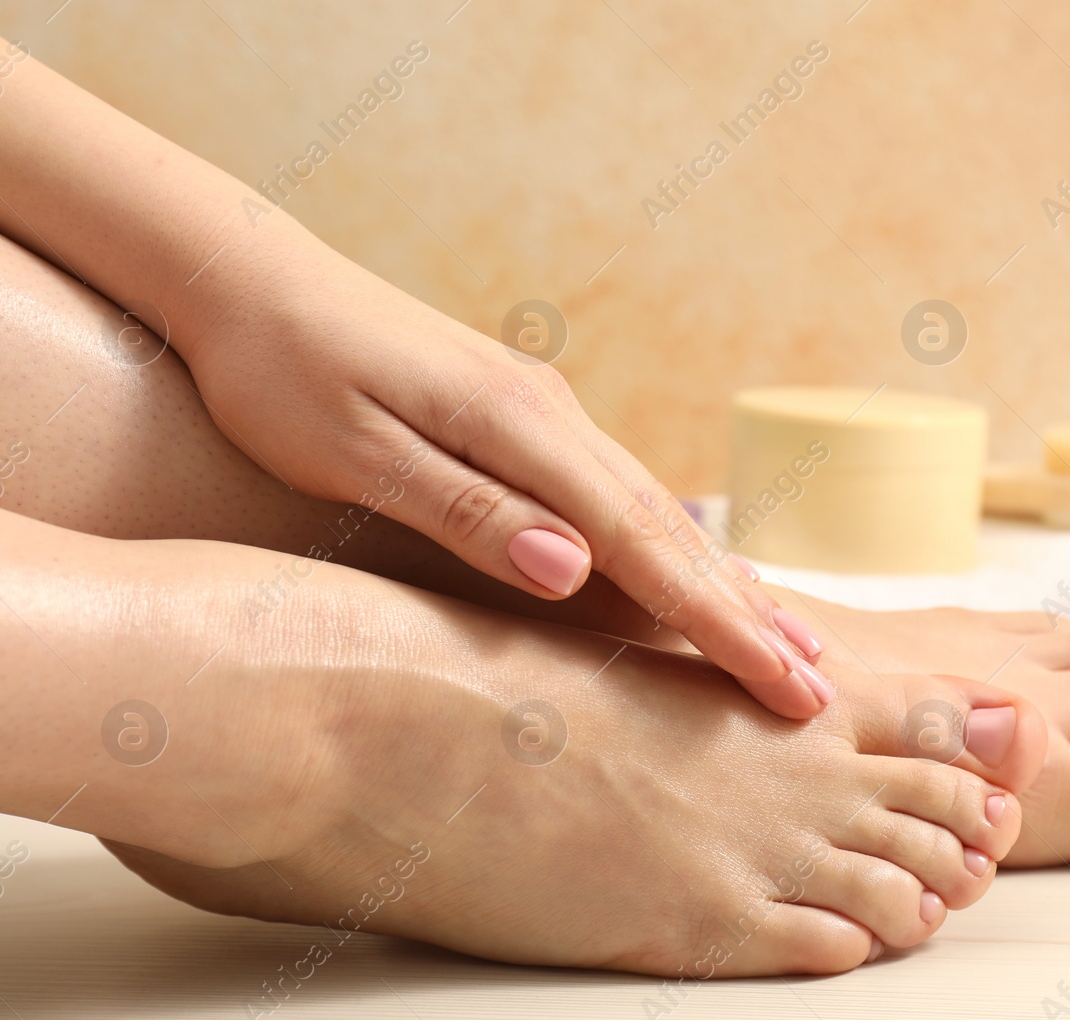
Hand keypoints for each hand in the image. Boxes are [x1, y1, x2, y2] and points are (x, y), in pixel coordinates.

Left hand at [179, 237, 832, 717]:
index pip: (641, 546)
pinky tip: (694, 577)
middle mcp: (552, 416)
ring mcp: (545, 414)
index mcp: (519, 427)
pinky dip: (669, 551)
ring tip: (786, 643)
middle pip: (670, 532)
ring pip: (653, 513)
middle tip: (819, 689)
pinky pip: (617, 498)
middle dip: (746, 615)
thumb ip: (467, 512)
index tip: (786, 684)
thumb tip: (574, 571)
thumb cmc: (281, 375)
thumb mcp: (355, 454)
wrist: (250, 281)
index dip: (718, 623)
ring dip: (720, 584)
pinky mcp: (525, 421)